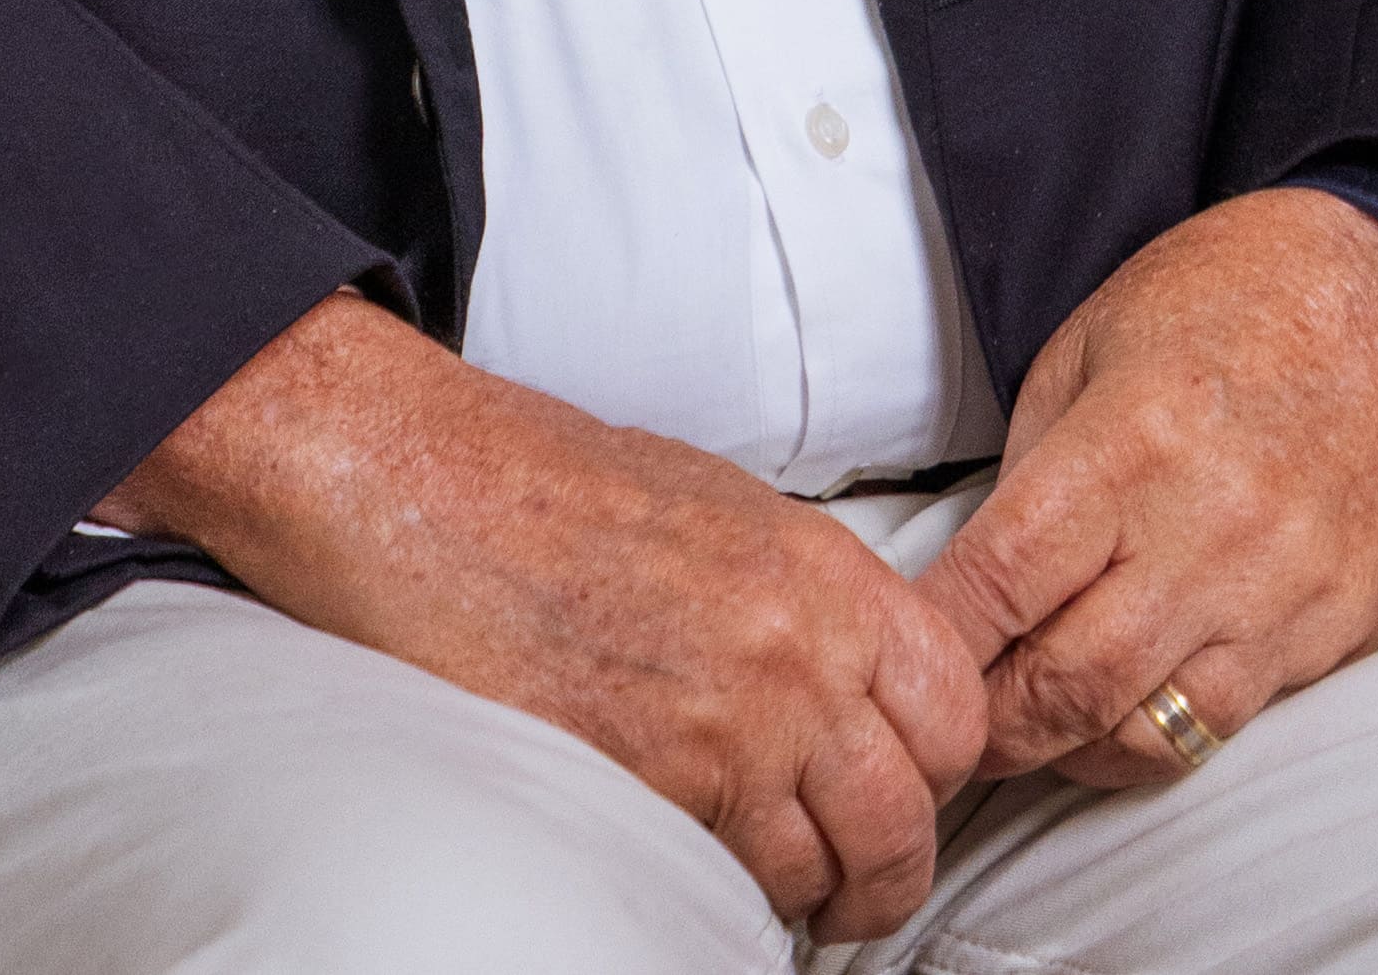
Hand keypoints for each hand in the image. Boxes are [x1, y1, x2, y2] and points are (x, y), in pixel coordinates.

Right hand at [105, 294, 987, 939]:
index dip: (938, 766)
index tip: (904, 787)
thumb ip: (799, 594)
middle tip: (852, 877)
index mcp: (821, 567)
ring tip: (774, 880)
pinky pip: (737, 881)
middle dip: (888, 865)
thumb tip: (845, 679)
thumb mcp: (716, 504)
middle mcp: (798, 649)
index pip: (954, 706)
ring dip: (811, 890)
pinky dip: (733, 894)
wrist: (423, 485)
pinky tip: (703, 863)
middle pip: (909, 814)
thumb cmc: (548, 484)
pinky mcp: (654, 783)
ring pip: (830, 869)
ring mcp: (732, 723)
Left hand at [925, 191, 1377, 790]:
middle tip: (952, 729)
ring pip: (1149, 736)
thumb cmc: (1242, 292)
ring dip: (1072, 752)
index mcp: (1133, 439)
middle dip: (990, 727)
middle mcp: (1209, 530)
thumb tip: (987, 576)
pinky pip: (1233, 720)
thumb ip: (1038, 461)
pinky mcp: (1344, 626)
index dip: (935, 639)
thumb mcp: (1098, 333)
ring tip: (1035, 732)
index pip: (1000, 582)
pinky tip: (1131, 706)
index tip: (900, 662)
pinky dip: (1165, 730)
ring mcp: (1286, 590)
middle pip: (1065, 687)